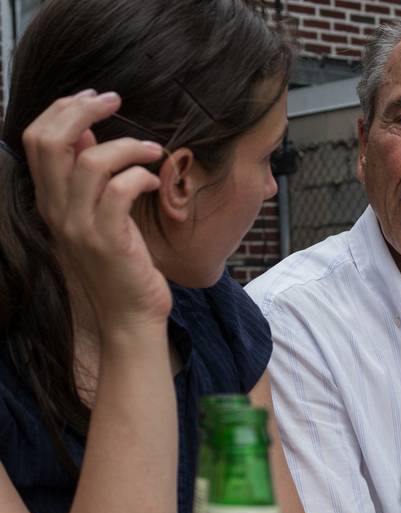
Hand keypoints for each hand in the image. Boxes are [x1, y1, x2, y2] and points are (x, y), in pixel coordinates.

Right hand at [22, 89, 170, 334]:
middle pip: (50, 141)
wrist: (129, 316)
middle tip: (114, 101)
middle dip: (82, 110)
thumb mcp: (97, 217)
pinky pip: (119, 190)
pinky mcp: (108, 240)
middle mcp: (57, 211)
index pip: (36, 139)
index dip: (62, 109)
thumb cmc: (120, 265)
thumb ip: (86, 178)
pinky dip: (141, 176)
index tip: (94, 98)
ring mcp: (80, 226)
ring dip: (126, 145)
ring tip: (152, 150)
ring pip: (90, 161)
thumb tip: (87, 133)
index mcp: (51, 201)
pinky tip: (155, 181)